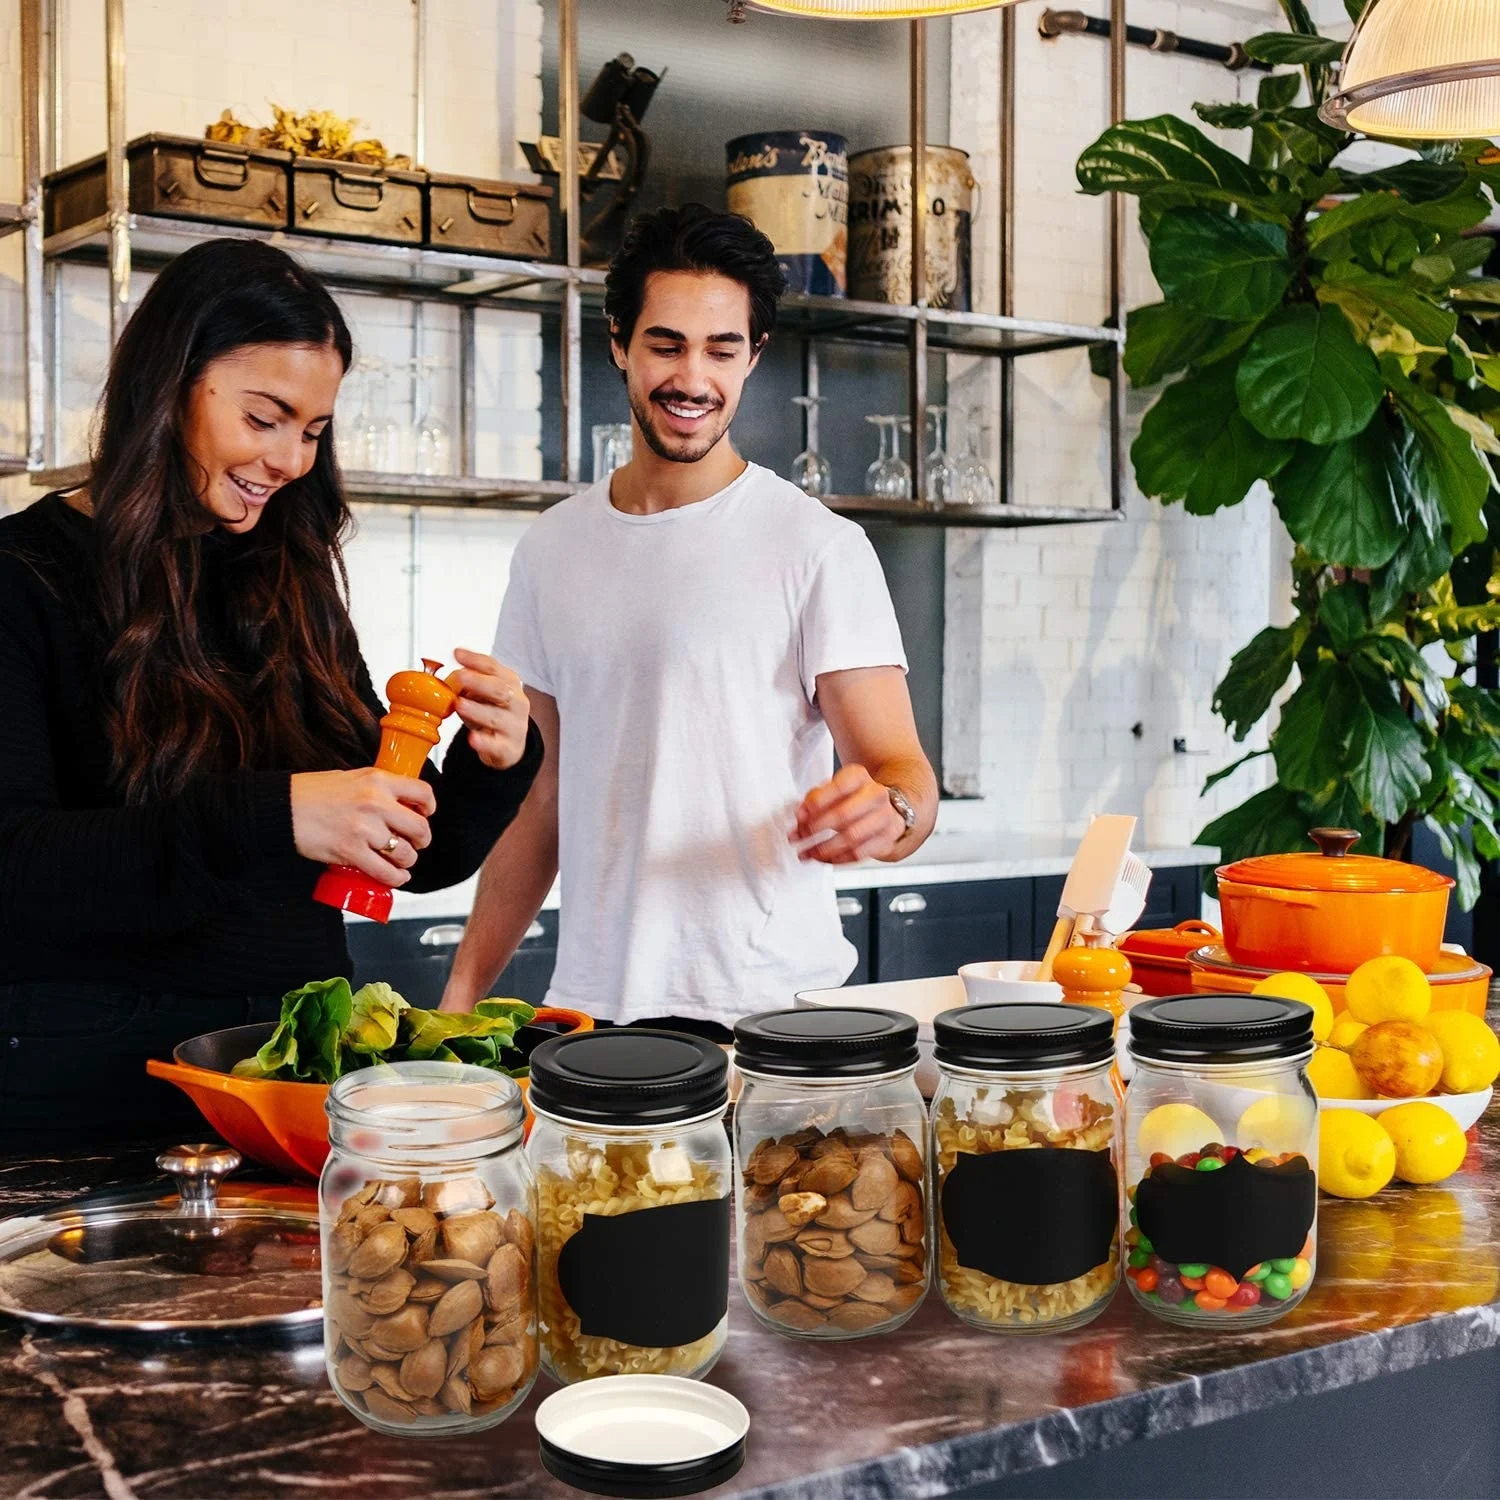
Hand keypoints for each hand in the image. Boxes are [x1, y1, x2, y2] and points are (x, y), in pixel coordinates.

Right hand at [290, 767, 435, 886]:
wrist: (281, 808)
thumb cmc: (312, 792)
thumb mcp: (352, 777)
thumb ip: (377, 789)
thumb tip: (399, 803)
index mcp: (377, 780)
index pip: (423, 792)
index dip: (429, 807)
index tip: (425, 814)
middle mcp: (375, 802)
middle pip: (420, 828)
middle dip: (422, 840)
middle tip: (416, 843)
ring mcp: (364, 828)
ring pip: (405, 853)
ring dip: (407, 861)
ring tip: (401, 861)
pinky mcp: (350, 851)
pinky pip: (384, 872)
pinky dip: (395, 878)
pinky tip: (396, 876)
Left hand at [450, 647, 530, 770]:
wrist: (511, 745)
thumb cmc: (493, 713)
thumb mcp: (484, 694)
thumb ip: (469, 683)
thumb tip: (451, 675)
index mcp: (510, 684)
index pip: (494, 668)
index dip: (475, 660)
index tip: (457, 654)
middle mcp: (516, 703)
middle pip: (500, 689)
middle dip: (479, 682)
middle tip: (460, 677)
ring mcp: (514, 726)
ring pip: (497, 717)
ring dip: (477, 710)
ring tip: (460, 704)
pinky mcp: (508, 748)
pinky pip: (496, 745)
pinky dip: (484, 742)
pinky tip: (473, 738)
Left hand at [791, 764, 906, 864]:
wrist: (883, 808)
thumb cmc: (852, 798)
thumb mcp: (832, 789)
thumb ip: (814, 799)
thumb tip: (801, 814)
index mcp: (859, 777)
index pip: (839, 787)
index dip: (817, 803)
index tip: (800, 815)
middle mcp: (875, 795)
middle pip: (844, 814)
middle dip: (816, 828)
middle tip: (799, 836)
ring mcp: (884, 817)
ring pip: (852, 837)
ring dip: (824, 849)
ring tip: (807, 852)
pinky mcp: (887, 839)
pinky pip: (859, 854)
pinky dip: (838, 859)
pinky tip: (824, 859)